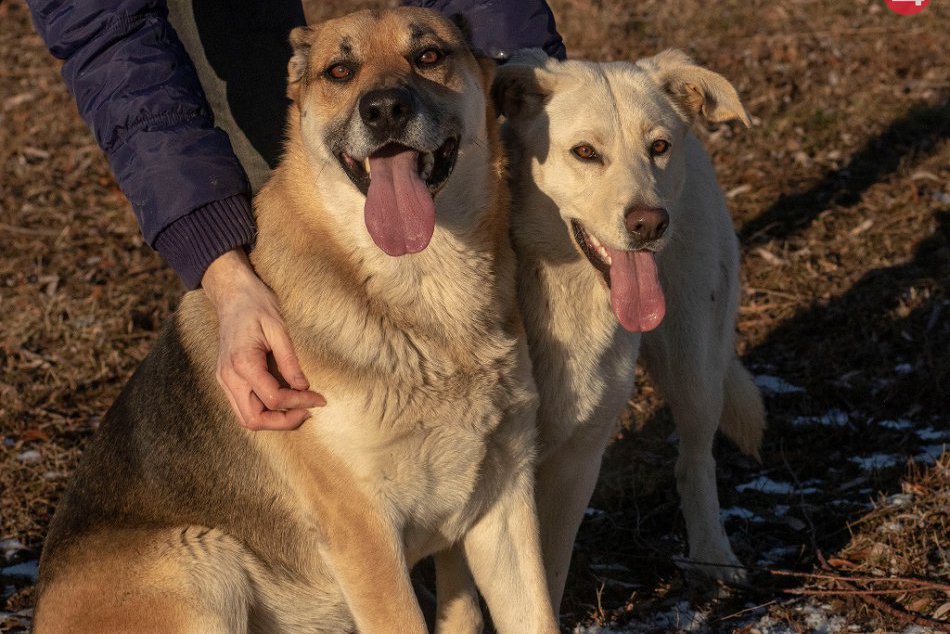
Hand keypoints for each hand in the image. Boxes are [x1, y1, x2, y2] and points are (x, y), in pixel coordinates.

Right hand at [202, 249, 325, 429]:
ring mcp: (224, 380)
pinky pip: (242, 407)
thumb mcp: (278, 330)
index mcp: (242, 363)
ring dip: (273, 420)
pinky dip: (263, 411)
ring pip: (246, 418)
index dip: (300, 402)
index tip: (319, 398)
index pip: (274, 399)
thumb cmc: (256, 306)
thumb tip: (303, 387)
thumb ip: (290, 361)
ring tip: (297, 409)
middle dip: (283, 422)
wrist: (232, 294)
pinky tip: (282, 401)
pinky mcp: (226, 379)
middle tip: (307, 411)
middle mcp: (229, 377)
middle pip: (254, 420)